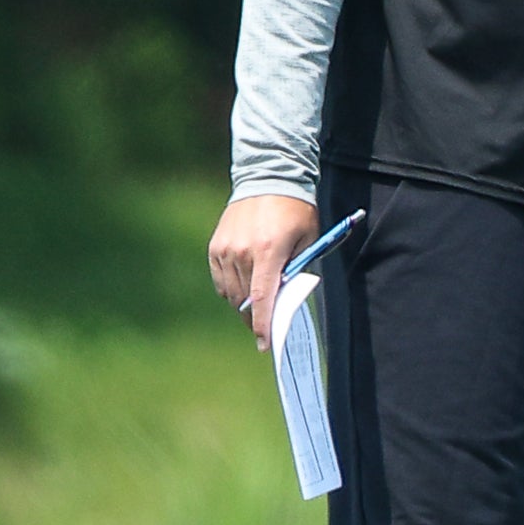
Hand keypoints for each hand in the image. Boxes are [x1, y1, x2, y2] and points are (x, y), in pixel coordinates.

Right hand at [207, 194, 317, 348]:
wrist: (269, 179)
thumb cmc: (296, 212)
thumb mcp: (307, 241)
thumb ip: (296, 271)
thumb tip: (285, 301)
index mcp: (269, 252)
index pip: (262, 299)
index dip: (263, 326)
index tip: (265, 345)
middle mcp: (243, 252)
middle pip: (246, 302)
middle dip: (257, 317)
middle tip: (267, 325)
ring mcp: (226, 250)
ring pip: (232, 294)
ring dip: (245, 304)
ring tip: (258, 303)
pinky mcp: (216, 247)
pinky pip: (221, 281)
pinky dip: (232, 290)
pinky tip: (244, 286)